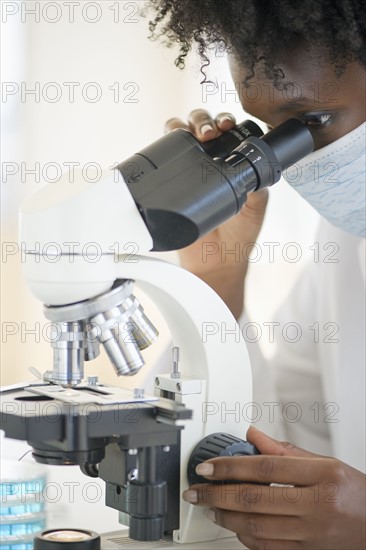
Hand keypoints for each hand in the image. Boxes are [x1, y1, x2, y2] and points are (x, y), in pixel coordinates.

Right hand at [165, 110, 267, 318]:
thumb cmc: (238, 236)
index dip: (227, 122)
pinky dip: (165, 141)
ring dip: (186, 125)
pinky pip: (163, 155)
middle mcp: (210, 161)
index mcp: (233, 163)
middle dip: (206, 120)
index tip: (229, 126)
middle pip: (204, 126)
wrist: (214, 262)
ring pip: (182, 134)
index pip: (229, 132)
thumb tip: (259, 170)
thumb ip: (258, 189)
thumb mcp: (256, 209)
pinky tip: (171, 140)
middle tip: (212, 132)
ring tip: (196, 134)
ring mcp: (189, 169)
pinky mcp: (171, 181)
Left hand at [183, 427, 365, 548]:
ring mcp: (313, 534)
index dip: (232, 466)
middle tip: (197, 490)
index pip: (266, 467)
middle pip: (256, 499)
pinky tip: (234, 525)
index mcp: (323, 475)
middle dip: (218, 494)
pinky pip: (268, 548)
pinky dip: (245, 537)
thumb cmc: (355, 492)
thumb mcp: (326, 462)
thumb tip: (252, 435)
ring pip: (257, 527)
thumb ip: (285, 451)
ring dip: (226, 516)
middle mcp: (318, 505)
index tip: (208, 467)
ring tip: (210, 506)